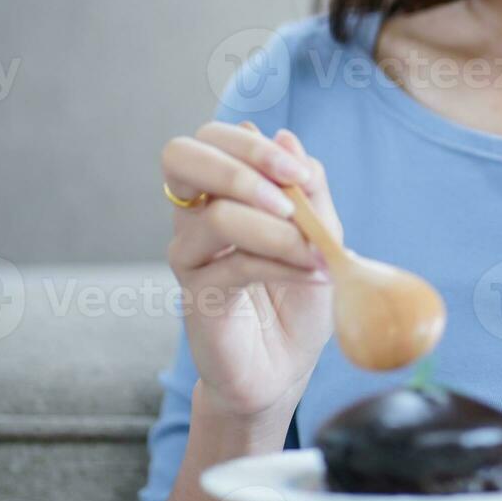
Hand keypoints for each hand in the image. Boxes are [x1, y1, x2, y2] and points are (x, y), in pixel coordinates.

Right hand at [161, 121, 338, 424]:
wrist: (285, 366)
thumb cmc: (298, 298)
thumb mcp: (321, 234)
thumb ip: (308, 188)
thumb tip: (286, 135)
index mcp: (221, 191)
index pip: (210, 138)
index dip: (251, 145)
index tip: (299, 172)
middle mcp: (195, 214)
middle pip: (180, 156)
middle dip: (242, 167)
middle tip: (292, 198)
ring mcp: (190, 253)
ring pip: (217, 216)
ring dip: (279, 232)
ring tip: (317, 254)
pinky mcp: (195, 293)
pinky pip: (235, 264)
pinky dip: (284, 266)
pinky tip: (315, 276)